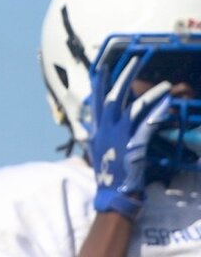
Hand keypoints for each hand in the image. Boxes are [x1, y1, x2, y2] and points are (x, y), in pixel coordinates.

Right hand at [87, 54, 173, 217]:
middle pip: (114, 98)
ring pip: (134, 109)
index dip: (99, 83)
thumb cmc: (109, 175)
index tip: (103, 66)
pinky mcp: (133, 146)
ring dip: (150, 95)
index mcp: (96, 131)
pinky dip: (158, 113)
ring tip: (165, 85)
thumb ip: (94, 136)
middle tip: (135, 60)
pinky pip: (147, 125)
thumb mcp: (97, 152)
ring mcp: (119, 138)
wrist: (113, 196)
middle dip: (124, 77)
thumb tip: (87, 126)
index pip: (96, 102)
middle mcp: (105, 131)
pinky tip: (168, 103)